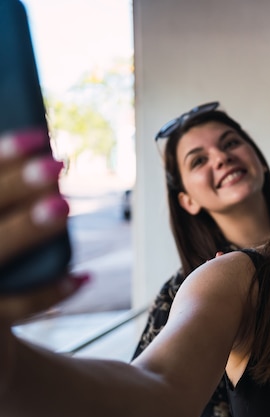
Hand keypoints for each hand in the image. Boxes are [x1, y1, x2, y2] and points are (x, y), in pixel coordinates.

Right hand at [0, 128, 84, 321]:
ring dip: (27, 229)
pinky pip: (15, 307)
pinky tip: (82, 277)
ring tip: (63, 205)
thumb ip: (10, 200)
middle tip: (56, 163)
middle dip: (14, 186)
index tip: (38, 135)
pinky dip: (49, 293)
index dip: (1, 155)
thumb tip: (44, 159)